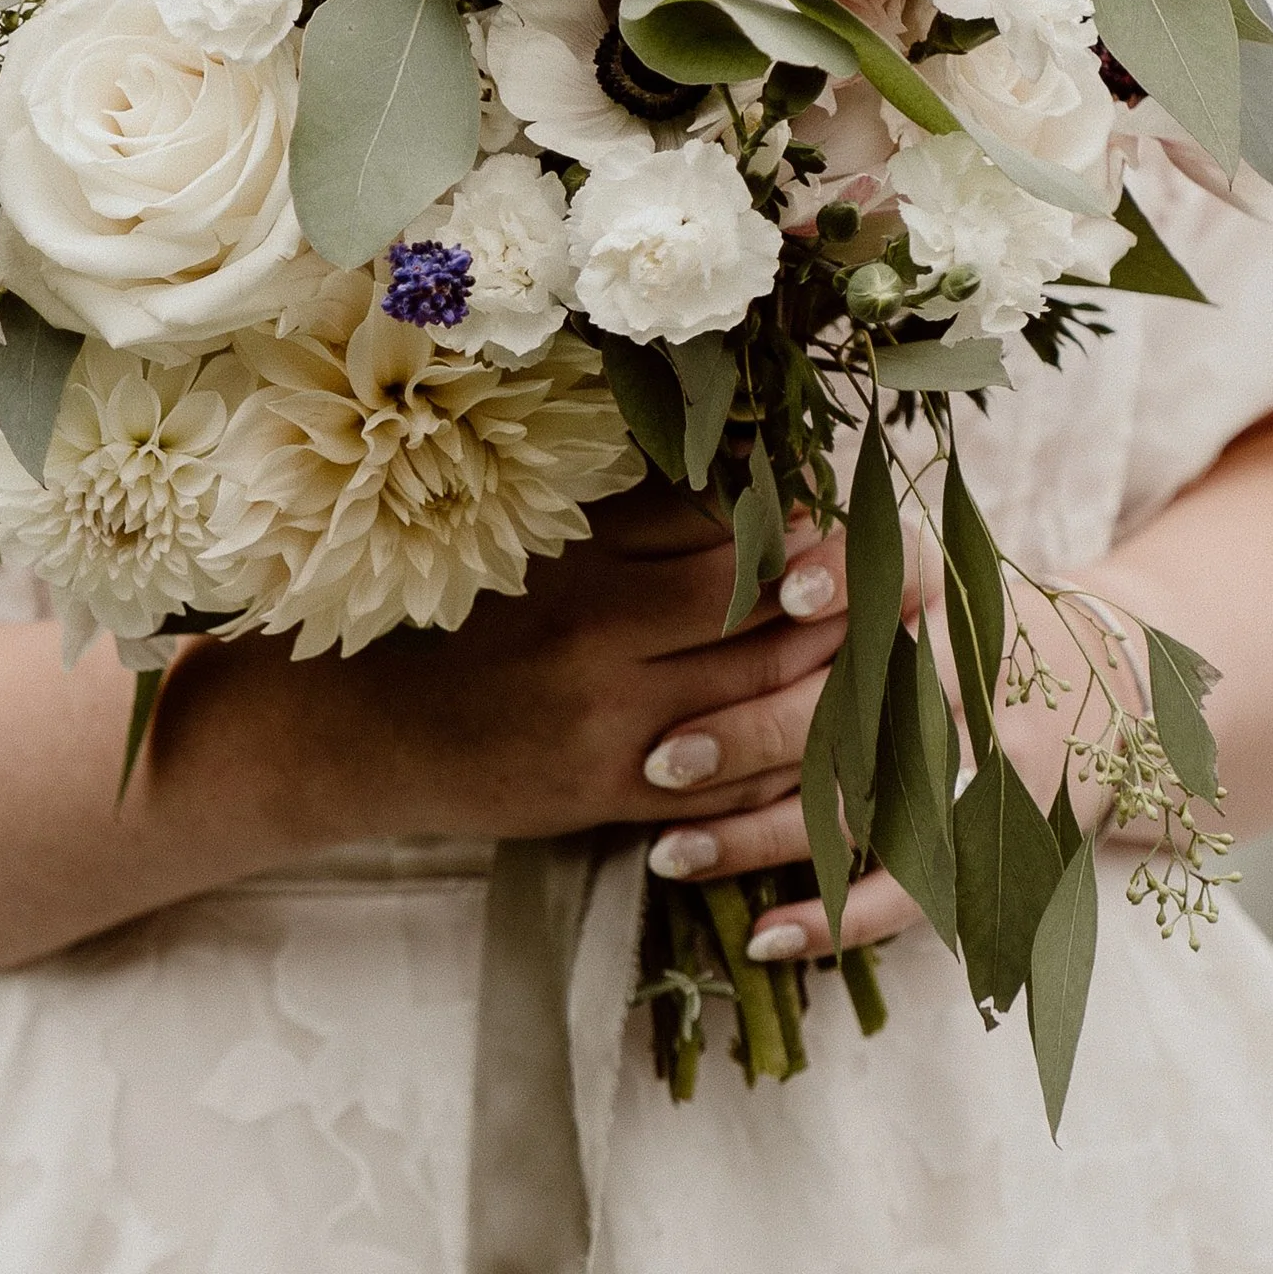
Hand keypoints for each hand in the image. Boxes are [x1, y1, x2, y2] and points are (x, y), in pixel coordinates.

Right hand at [233, 485, 856, 851]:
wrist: (353, 729)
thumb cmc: (449, 616)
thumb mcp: (531, 542)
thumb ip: (631, 513)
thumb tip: (748, 472)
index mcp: (584, 571)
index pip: (727, 546)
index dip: (806, 532)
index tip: (856, 515)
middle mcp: (600, 651)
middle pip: (762, 624)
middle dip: (849, 605)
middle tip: (918, 579)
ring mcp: (607, 735)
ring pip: (759, 711)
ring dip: (836, 687)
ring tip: (892, 658)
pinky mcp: (602, 800)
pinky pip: (722, 794)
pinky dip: (785, 775)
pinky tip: (832, 749)